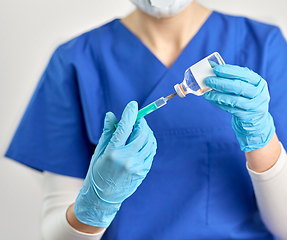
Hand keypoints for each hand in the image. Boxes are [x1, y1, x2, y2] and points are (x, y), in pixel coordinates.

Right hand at [74, 101, 156, 227]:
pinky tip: (144, 142)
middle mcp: (127, 159)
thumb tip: (112, 115)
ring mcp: (137, 166)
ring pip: (150, 142)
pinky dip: (149, 143)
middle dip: (142, 123)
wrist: (102, 198)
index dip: (130, 113)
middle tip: (138, 120)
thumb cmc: (97, 172)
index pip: (125, 127)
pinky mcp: (143, 171)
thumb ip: (107, 132)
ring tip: (141, 130)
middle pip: (142, 133)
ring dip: (147, 132)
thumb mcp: (99, 151)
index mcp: (113, 152)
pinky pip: (151, 152)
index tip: (133, 105)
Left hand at [204, 64, 274, 151]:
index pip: (245, 74)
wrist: (256, 119)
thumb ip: (230, 75)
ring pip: (234, 100)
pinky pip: (231, 109)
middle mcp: (259, 94)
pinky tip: (212, 99)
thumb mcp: (244, 85)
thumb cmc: (246, 97)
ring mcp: (255, 107)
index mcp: (259, 82)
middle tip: (208, 80)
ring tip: (207, 93)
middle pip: (239, 87)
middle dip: (221, 83)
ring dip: (218, 96)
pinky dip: (219, 104)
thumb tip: (211, 65)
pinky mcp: (247, 117)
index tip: (216, 69)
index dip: (230, 71)